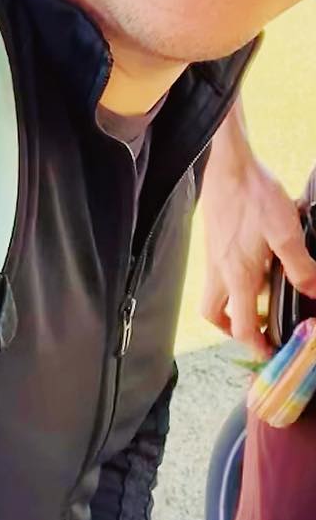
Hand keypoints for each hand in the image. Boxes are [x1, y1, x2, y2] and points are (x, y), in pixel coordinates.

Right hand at [200, 114, 315, 356]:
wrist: (229, 168)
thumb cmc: (254, 197)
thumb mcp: (287, 232)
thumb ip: (301, 266)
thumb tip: (315, 291)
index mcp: (238, 276)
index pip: (240, 326)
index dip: (256, 345)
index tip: (272, 351)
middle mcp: (220, 272)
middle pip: (215, 316)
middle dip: (233, 330)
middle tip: (258, 329)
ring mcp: (213, 259)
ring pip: (214, 296)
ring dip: (231, 308)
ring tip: (256, 302)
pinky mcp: (213, 245)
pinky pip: (217, 276)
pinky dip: (233, 283)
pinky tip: (256, 266)